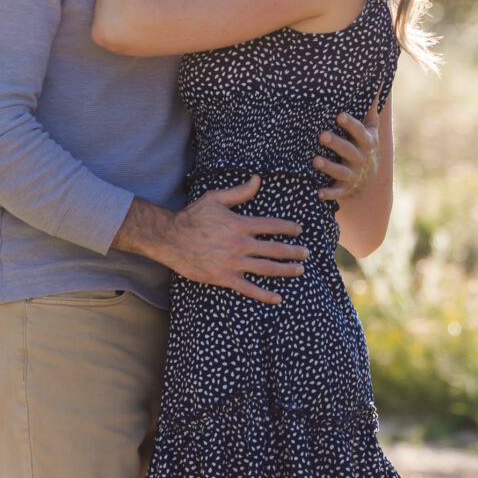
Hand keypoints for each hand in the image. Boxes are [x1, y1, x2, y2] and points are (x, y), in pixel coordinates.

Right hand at [158, 177, 308, 303]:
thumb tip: (258, 178)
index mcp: (240, 224)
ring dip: (286, 270)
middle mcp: (241, 245)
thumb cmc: (192, 217)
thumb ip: (240, 191)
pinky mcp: (225, 278)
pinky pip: (249, 289)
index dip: (288, 227)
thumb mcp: (216, 198)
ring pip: (267, 268)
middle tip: (306, 253)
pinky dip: (265, 295)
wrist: (171, 239)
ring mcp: (234, 263)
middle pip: (275, 249)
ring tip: (299, 270)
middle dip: (294, 251)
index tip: (298, 230)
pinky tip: (278, 298)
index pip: (272, 225)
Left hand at [312, 103, 381, 206]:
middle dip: (336, 143)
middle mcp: (362, 159)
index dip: (351, 124)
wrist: (368, 178)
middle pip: (350, 151)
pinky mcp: (345, 189)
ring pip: (342, 172)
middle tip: (322, 135)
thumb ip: (369, 107)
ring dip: (329, 167)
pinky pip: (338, 192)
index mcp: (368, 142)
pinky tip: (318, 192)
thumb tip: (378, 81)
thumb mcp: (370, 127)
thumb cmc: (364, 144)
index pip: (361, 132)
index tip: (339, 115)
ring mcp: (354, 175)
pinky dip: (329, 194)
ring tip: (315, 160)